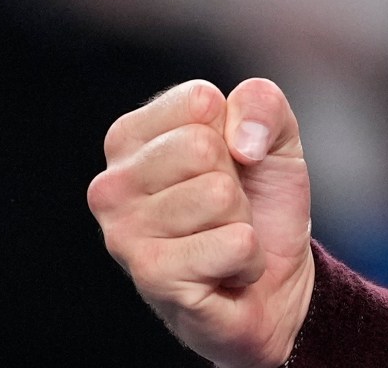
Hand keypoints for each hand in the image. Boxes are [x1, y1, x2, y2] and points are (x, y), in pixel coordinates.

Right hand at [90, 79, 318, 367]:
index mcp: (130, 138)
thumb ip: (262, 102)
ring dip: (241, 222)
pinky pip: (234, 243)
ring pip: (219, 195)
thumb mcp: (275, 136)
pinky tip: (224, 270)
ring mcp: (123, 233)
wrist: (273, 286)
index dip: (235, 132)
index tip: (228, 164)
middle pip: (203, 147)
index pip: (199, 102)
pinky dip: (248, 258)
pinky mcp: (151, 275)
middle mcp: (112, 184)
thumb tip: (241, 141)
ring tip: (222, 239)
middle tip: (226, 210)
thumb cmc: (260, 204)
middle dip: (236, 181)